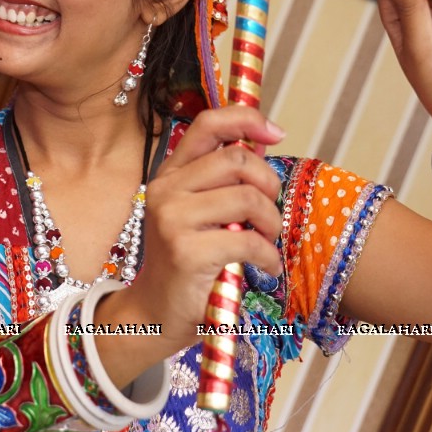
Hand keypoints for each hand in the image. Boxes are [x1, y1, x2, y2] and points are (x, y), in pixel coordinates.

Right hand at [110, 107, 284, 349]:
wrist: (155, 313)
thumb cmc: (185, 263)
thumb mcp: (198, 213)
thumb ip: (222, 182)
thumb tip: (263, 143)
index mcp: (170, 174)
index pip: (207, 124)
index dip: (246, 119)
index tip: (276, 132)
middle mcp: (166, 189)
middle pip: (236, 159)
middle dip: (268, 184)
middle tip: (269, 213)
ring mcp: (172, 219)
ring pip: (247, 198)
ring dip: (271, 223)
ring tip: (267, 241)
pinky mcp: (186, 251)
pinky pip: (248, 240)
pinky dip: (268, 255)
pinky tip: (265, 266)